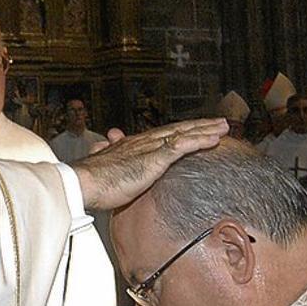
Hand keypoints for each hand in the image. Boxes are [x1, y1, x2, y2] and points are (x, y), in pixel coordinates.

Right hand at [73, 119, 227, 209]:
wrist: (82, 183)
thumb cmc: (91, 181)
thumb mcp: (103, 165)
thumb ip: (108, 153)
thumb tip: (103, 142)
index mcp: (133, 145)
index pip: (162, 135)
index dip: (181, 131)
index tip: (195, 128)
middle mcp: (143, 142)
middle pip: (177, 130)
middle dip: (199, 126)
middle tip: (219, 122)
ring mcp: (149, 149)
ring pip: (183, 135)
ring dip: (205, 130)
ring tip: (224, 127)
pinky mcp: (153, 160)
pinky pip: (182, 147)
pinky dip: (199, 141)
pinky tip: (214, 140)